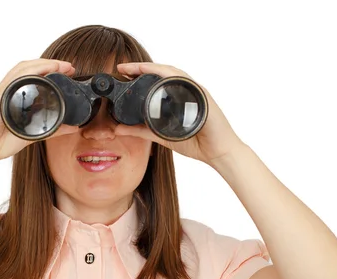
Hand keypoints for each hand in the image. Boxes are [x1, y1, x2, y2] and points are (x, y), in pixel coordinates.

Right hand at [0, 59, 78, 166]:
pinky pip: (13, 80)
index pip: (33, 76)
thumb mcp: (32, 135)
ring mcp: (1, 92)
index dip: (50, 69)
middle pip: (29, 68)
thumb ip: (52, 130)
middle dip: (50, 64)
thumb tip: (73, 127)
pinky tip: (40, 72)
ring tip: (60, 66)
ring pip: (22, 70)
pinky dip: (28, 74)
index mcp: (14, 97)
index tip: (68, 72)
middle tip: (69, 67)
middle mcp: (7, 91)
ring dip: (42, 64)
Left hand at [115, 62, 246, 165]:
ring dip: (154, 68)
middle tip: (123, 67)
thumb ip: (141, 131)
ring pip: (173, 73)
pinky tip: (160, 75)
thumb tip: (117, 129)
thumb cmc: (196, 142)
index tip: (122, 71)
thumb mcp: (161, 136)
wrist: (218, 152)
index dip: (140, 73)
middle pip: (163, 72)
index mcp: (178, 97)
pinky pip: (186, 82)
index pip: (157, 80)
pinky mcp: (203, 97)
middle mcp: (187, 90)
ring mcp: (195, 92)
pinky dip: (172, 77)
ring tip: (136, 68)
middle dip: (142, 68)